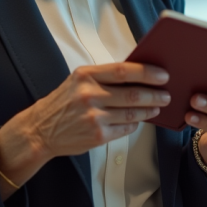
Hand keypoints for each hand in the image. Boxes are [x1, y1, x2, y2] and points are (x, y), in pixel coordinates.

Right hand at [0, 63, 169, 197]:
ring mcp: (94, 117)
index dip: (147, 72)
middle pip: (133, 94)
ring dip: (149, 110)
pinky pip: (125, 129)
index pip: (124, 71)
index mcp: (86, 75)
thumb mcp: (78, 80)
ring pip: (132, 113)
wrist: (40, 129)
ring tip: (157, 107)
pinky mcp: (97, 135)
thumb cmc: (63, 101)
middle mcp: (89, 95)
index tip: (162, 74)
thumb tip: (139, 74)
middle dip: (155, 94)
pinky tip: (139, 120)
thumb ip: (104, 76)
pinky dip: (135, 124)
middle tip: (166, 94)